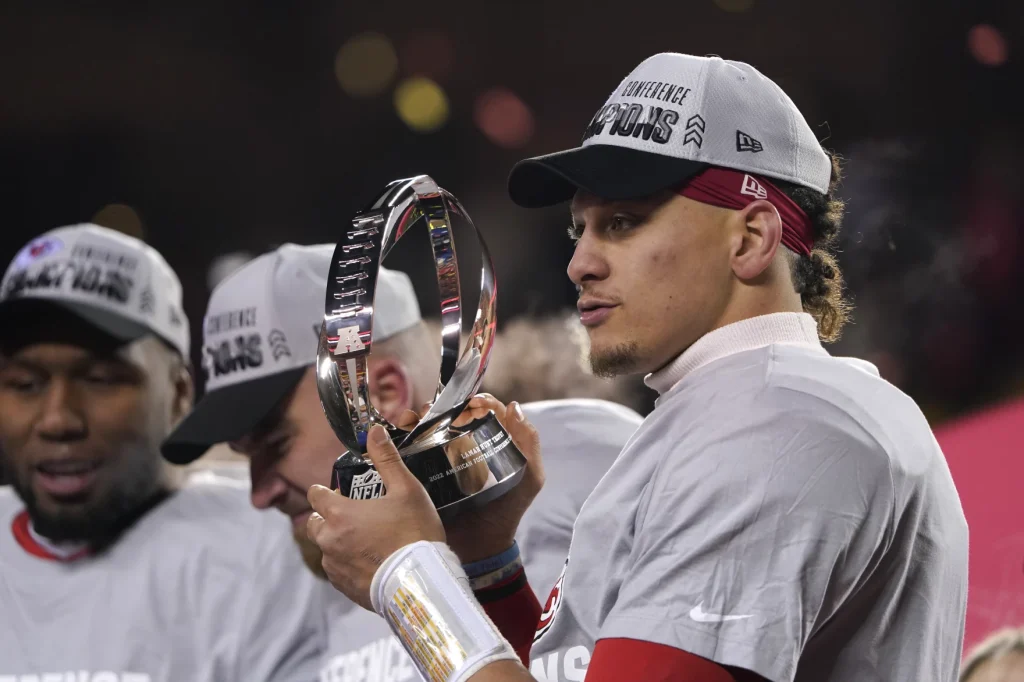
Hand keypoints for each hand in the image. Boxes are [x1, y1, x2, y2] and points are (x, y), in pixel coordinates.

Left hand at [306, 424, 444, 609]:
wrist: (421, 583)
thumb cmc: (415, 533)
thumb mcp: (407, 489)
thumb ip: (387, 459)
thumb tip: (374, 431)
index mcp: (340, 514)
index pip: (315, 495)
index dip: (324, 490)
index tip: (336, 491)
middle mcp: (329, 541)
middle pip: (314, 523)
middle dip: (326, 516)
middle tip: (352, 514)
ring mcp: (335, 566)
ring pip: (326, 548)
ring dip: (337, 541)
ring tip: (364, 539)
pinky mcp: (343, 587)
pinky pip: (337, 570)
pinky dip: (347, 563)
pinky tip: (369, 560)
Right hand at [400, 394, 543, 563]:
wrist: (481, 545)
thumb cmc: (508, 510)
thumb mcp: (530, 477)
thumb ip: (529, 444)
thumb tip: (514, 407)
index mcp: (493, 441)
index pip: (485, 410)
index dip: (478, 401)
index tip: (471, 403)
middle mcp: (468, 445)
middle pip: (453, 414)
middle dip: (444, 405)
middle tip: (438, 411)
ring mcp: (445, 458)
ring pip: (432, 427)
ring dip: (423, 417)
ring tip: (417, 418)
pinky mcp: (426, 471)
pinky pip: (414, 449)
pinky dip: (407, 435)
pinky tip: (403, 431)